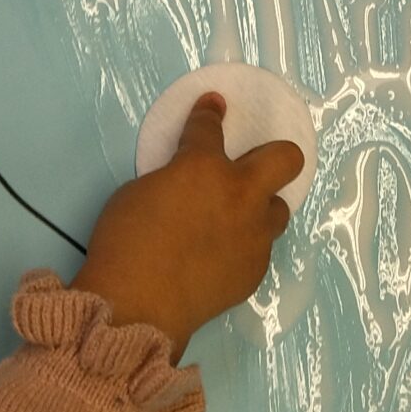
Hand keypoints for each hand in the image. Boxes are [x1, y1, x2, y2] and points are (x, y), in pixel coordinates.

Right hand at [72, 94, 299, 354]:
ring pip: (278, 209)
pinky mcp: (255, 270)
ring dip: (259, 208)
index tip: (214, 105)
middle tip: (249, 167)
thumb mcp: (138, 193)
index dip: (209, 114)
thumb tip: (185, 186)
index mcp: (204, 167)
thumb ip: (173, 179)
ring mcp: (254, 235)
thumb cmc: (125, 243)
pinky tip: (220, 257)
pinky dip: (244, 245)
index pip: (209, 128)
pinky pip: (259, 248)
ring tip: (234, 220)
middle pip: (286, 159)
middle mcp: (241, 195)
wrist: (138, 306)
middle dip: (274, 155)